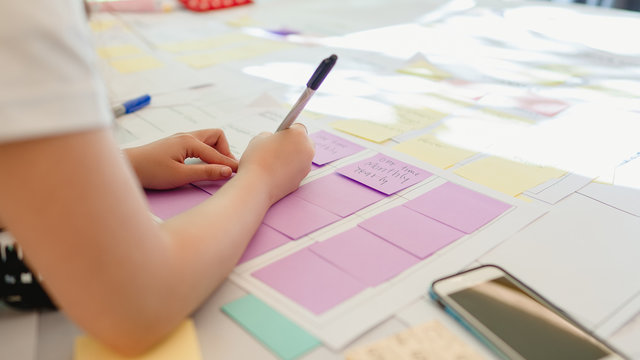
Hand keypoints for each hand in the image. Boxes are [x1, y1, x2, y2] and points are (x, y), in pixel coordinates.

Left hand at [124, 129, 238, 189]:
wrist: (128, 167)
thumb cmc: (151, 172)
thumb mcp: (180, 175)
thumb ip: (205, 172)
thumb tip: (227, 171)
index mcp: (189, 142)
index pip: (216, 153)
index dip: (229, 164)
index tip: (241, 174)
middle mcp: (187, 136)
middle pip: (216, 136)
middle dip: (225, 151)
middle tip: (227, 168)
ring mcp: (181, 139)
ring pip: (207, 139)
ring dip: (216, 150)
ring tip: (219, 166)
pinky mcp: (176, 144)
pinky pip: (199, 143)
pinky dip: (207, 151)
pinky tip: (205, 163)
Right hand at [238, 124, 314, 203]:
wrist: (256, 185)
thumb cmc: (257, 160)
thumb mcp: (260, 138)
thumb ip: (270, 136)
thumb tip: (275, 140)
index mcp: (299, 135)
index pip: (298, 128)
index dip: (288, 131)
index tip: (281, 134)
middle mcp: (307, 150)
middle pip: (303, 143)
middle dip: (293, 144)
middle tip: (278, 147)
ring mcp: (306, 166)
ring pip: (301, 158)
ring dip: (292, 157)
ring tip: (275, 161)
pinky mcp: (302, 180)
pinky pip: (296, 171)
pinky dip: (289, 170)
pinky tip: (276, 171)